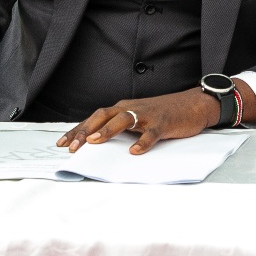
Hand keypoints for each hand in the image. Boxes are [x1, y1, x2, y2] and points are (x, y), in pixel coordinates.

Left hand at [57, 88, 218, 154]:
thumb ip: (121, 128)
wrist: (193, 104)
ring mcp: (147, 115)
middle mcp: (132, 108)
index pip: (95, 118)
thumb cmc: (164, 114)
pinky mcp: (163, 123)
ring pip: (124, 120)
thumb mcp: (139, 118)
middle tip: (72, 147)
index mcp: (124, 108)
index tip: (62, 143)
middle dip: (85, 131)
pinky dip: (143, 142)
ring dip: (108, 131)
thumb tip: (100, 144)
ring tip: (95, 142)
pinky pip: (151, 133)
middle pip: (103, 116)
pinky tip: (135, 152)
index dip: (78, 130)